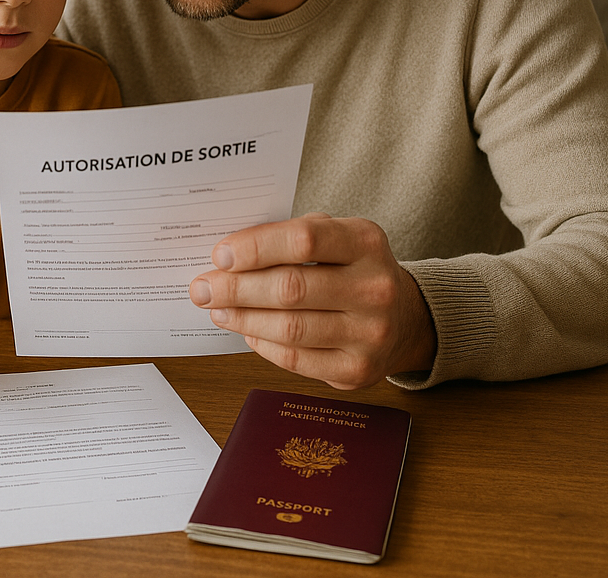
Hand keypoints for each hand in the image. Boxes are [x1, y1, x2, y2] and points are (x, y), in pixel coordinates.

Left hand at [188, 213, 436, 388]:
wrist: (405, 317)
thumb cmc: (352, 267)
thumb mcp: (335, 236)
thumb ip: (290, 236)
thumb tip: (228, 256)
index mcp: (365, 241)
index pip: (303, 240)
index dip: (256, 247)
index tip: (220, 254)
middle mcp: (374, 287)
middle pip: (291, 288)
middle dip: (236, 288)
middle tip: (202, 287)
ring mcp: (370, 333)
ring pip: (290, 328)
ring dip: (242, 318)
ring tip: (217, 308)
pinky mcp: (358, 370)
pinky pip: (296, 359)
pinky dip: (263, 344)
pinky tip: (246, 330)